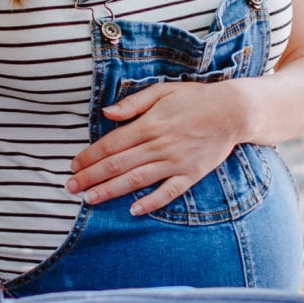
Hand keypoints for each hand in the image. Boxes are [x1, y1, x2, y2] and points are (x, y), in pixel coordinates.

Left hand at [66, 78, 252, 215]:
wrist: (232, 111)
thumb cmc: (194, 98)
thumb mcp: (161, 91)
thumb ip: (133, 103)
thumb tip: (107, 113)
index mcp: (149, 125)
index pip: (111, 144)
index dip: (90, 156)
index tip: (73, 165)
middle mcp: (159, 146)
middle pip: (118, 164)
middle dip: (91, 177)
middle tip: (71, 187)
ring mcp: (175, 163)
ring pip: (137, 180)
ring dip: (111, 190)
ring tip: (90, 199)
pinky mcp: (191, 174)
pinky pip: (169, 192)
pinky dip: (152, 202)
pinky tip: (134, 210)